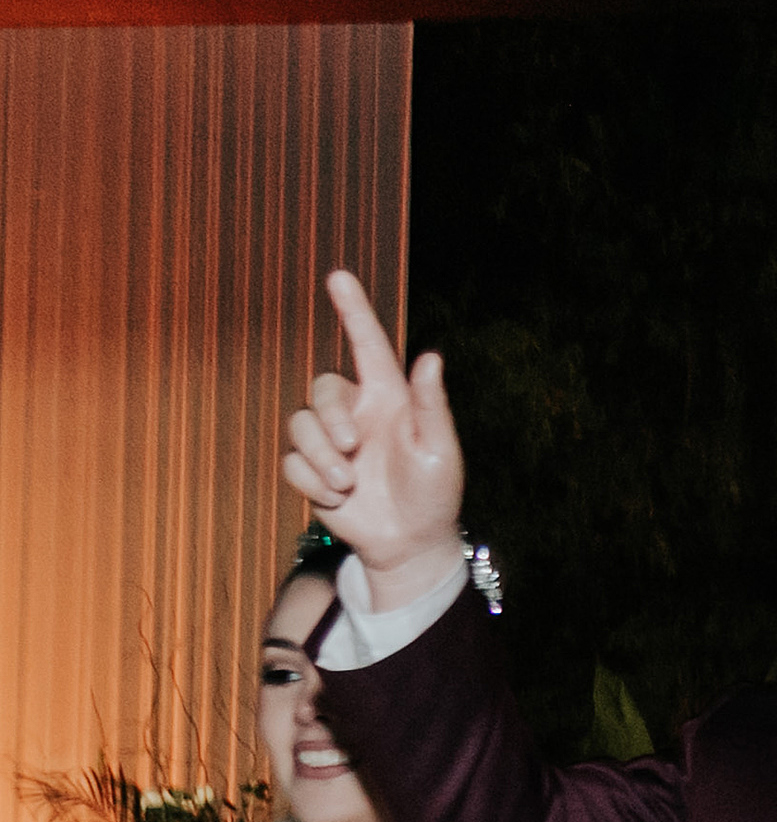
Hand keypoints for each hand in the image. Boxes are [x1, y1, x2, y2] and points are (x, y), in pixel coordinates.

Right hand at [282, 270, 465, 586]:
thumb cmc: (434, 495)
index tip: (338, 276)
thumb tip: (430, 358)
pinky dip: (311, 481)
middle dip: (330, 417)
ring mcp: (331, 442)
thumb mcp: (440, 452)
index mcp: (389, 398)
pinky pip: (291, 461)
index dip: (354, 310)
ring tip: (347, 482)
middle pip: (321, 388)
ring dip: (319, 455)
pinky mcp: (312, 471)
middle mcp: (356, 412)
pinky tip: (339, 498)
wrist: (410, 544)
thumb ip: (432, 407)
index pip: (368, 345)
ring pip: (298, 423)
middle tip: (353, 448)